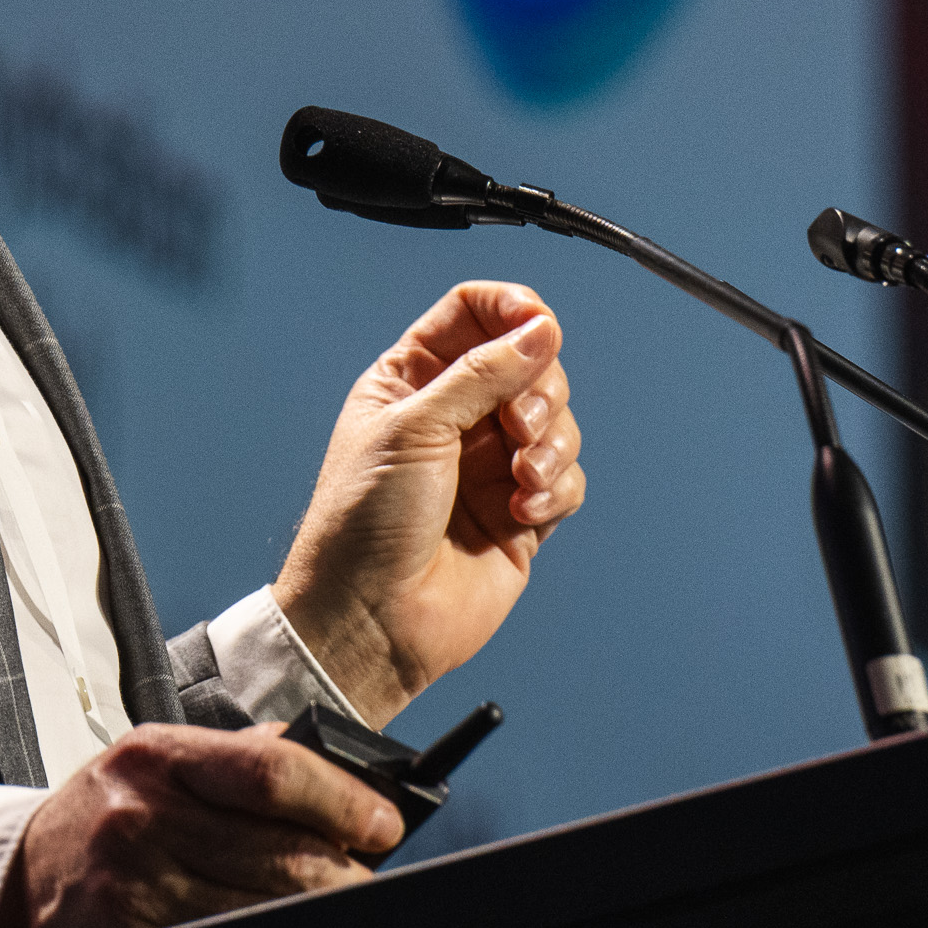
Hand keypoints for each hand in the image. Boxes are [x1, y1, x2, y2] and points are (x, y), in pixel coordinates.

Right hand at [0, 723, 400, 927]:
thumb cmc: (102, 814)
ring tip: (332, 903)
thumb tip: (341, 772)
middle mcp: (144, 817)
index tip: (382, 822)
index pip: (272, 772)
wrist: (21, 876)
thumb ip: (240, 757)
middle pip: (281, 852)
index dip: (341, 800)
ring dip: (315, 911)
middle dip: (345, 871)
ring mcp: (138, 885)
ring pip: (265, 908)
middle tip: (367, 875)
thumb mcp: (158, 762)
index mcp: (159, 756)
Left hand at [271, 282, 584, 725]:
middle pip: (529, 363)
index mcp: (413, 380)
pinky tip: (522, 512)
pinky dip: (555, 491)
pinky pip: (565, 480)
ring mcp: (490, 465)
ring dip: (551, 444)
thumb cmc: (363, 525)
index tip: (538, 324)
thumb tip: (538, 329)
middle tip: (517, 426)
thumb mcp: (414, 428)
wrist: (371, 618)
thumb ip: (481, 374)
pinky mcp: (520, 514)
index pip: (472, 314)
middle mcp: (455, 416)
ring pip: (556, 422)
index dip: (511, 310)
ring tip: (521, 478)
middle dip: (538, 389)